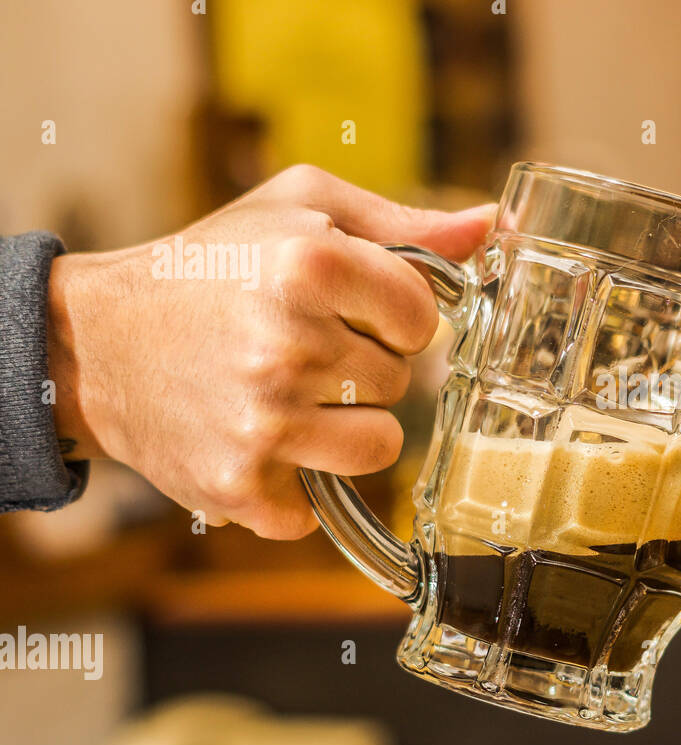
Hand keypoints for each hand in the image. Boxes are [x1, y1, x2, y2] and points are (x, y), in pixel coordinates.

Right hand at [46, 164, 492, 538]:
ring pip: (377, 448)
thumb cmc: (208, 264)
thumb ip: (401, 224)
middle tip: (302, 350)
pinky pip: (318, 504)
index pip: (422, 317)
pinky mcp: (240, 483)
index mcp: (308, 265)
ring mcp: (264, 422)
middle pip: (396, 382)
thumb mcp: (297, 208)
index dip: (395, 317)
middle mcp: (288, 345)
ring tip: (291, 398)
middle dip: (363, 368)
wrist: (95, 342)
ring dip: (345, 429)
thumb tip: (490, 228)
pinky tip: (256, 440)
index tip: (357, 313)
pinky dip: (294, 483)